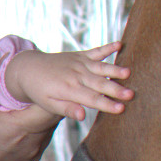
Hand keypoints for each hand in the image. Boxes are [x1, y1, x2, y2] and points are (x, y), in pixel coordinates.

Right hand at [0, 67, 60, 160]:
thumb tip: (7, 58)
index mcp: (21, 127)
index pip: (54, 103)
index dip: (52, 87)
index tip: (42, 75)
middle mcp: (33, 142)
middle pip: (54, 113)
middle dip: (49, 96)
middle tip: (35, 82)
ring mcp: (33, 154)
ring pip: (49, 125)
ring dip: (42, 110)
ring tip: (28, 97)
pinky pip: (41, 137)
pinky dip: (36, 124)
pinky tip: (21, 117)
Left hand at [3, 42, 131, 121]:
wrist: (29, 69)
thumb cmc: (40, 91)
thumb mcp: (49, 104)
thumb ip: (67, 109)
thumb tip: (82, 116)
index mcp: (69, 89)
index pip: (91, 99)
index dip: (107, 104)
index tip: (121, 109)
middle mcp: (76, 75)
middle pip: (100, 84)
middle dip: (116, 89)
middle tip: (132, 94)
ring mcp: (79, 63)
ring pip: (101, 67)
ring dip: (115, 69)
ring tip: (129, 72)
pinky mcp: (80, 55)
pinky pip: (96, 51)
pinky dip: (108, 47)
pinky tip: (120, 44)